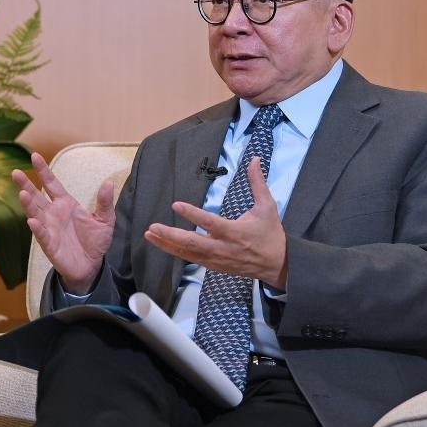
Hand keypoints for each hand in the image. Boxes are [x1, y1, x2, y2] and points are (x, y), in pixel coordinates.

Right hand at [12, 152, 115, 294]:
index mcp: (66, 204)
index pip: (52, 184)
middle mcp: (53, 214)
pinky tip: (32, 221)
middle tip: (15, 172)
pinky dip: (37, 228)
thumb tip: (108, 183)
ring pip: (35, 213)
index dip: (43, 171)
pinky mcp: (49, 245)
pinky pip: (42, 235)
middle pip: (36, 196)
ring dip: (28, 204)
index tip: (35, 156)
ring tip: (22, 193)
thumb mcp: (105, 220)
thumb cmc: (95, 241)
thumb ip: (105, 202)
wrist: (92, 266)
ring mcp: (49, 228)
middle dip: (25, 184)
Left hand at [143, 158, 287, 288]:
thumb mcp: (267, 207)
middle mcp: (223, 247)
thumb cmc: (271, 234)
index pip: (210, 222)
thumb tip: (253, 160)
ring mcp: (217, 259)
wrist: (277, 265)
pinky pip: (191, 259)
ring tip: (149, 234)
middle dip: (170, 235)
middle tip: (152, 227)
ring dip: (167, 244)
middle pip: (192, 242)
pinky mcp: (214, 265)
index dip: (192, 214)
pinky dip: (175, 252)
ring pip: (188, 253)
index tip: (176, 205)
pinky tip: (162, 244)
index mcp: (235, 232)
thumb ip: (258, 183)